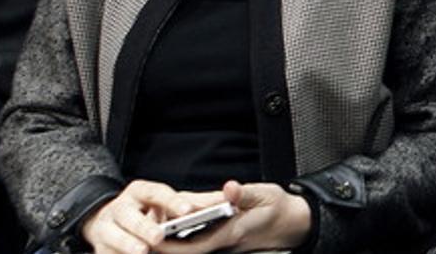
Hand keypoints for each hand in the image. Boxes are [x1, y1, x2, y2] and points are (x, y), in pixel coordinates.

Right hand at [81, 180, 220, 253]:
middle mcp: (120, 208)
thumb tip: (228, 198)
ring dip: (127, 245)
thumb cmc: (149, 209)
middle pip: (130, 216)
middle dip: (145, 226)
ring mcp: (106, 229)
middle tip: (160, 236)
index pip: (156, 193)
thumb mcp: (170, 200)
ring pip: (113, 237)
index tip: (188, 210)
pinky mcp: (99, 248)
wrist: (107, 218)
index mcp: (140, 191)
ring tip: (142, 251)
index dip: (172, 202)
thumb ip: (198, 201)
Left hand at [156, 181, 310, 252]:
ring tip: (149, 230)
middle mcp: (224, 242)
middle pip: (187, 250)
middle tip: (141, 235)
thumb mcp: (265, 194)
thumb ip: (245, 193)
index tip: (151, 236)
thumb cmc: (279, 208)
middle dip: (164, 246)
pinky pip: (199, 242)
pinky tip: (173, 228)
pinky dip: (184, 238)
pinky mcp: (224, 239)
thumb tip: (230, 189)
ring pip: (191, 247)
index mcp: (232, 232)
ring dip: (172, 242)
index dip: (171, 244)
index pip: (194, 245)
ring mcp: (224, 243)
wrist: (293, 222)